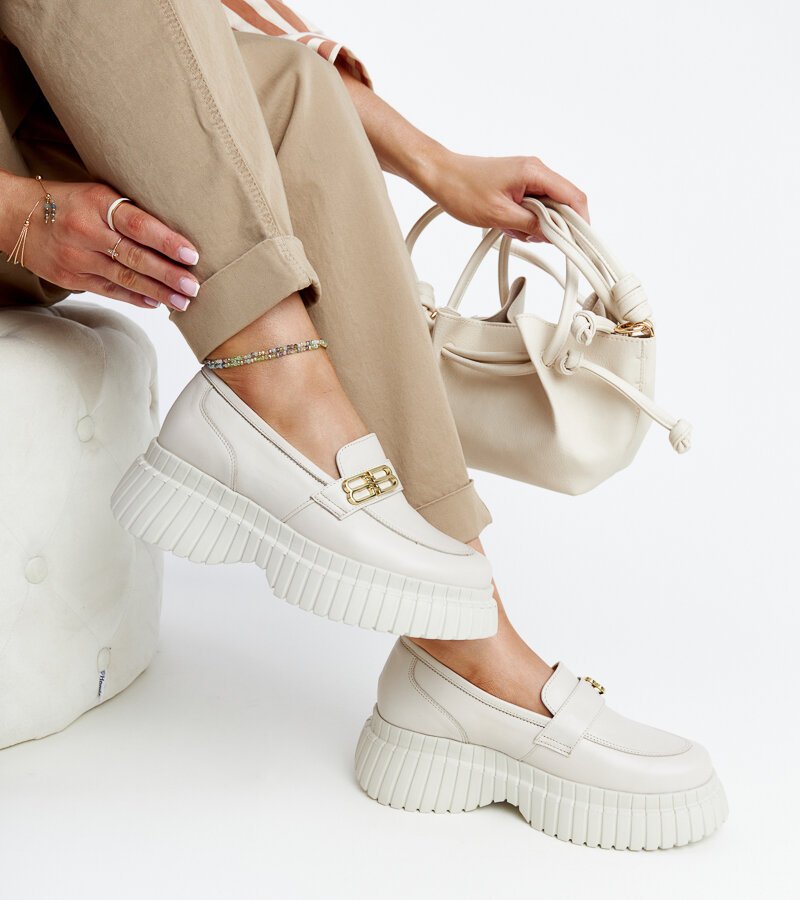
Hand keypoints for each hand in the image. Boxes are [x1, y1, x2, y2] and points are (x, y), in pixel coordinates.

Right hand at [0, 173, 199, 309]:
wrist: (14, 214)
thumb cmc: (66, 201)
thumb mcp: (97, 195)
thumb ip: (129, 212)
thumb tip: (172, 235)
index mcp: (97, 204)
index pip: (139, 225)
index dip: (167, 241)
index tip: (191, 255)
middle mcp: (87, 232)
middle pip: (135, 257)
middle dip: (169, 275)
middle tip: (193, 286)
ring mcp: (78, 258)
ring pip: (125, 279)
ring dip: (158, 292)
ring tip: (182, 301)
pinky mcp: (71, 278)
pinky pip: (109, 291)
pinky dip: (135, 298)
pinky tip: (155, 304)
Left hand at [421, 149, 589, 242]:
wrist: (440, 176)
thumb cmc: (462, 188)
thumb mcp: (499, 215)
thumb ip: (531, 224)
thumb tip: (553, 234)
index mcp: (534, 172)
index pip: (573, 197)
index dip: (580, 223)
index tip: (578, 242)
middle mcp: (535, 170)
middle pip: (563, 203)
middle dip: (552, 226)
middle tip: (532, 237)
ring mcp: (527, 177)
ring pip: (547, 207)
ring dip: (535, 225)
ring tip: (510, 227)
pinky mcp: (518, 184)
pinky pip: (533, 205)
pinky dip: (525, 219)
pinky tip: (507, 224)